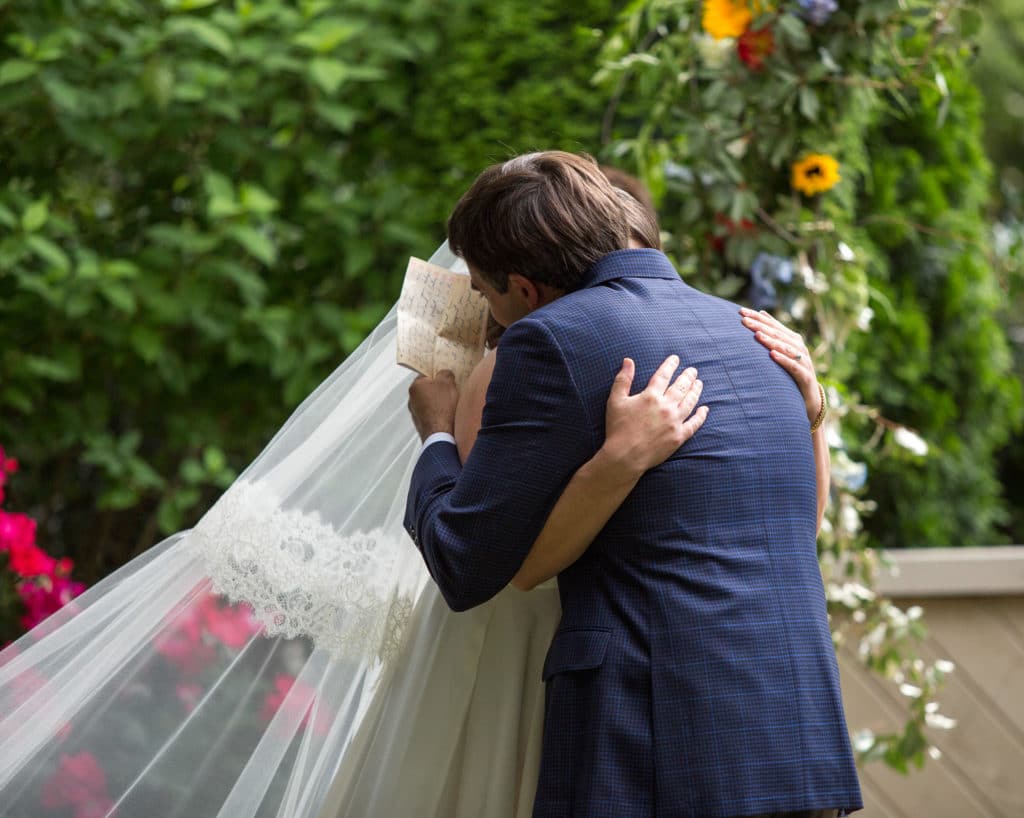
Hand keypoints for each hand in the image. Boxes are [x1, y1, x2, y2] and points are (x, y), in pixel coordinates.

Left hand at [408, 370, 458, 440]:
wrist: (441, 434)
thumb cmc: (443, 407)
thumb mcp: (447, 382)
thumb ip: (445, 373)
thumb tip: (445, 374)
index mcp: (415, 386)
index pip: (425, 375)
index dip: (437, 375)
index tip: (446, 378)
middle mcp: (411, 400)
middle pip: (427, 389)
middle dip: (439, 389)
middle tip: (451, 390)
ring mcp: (415, 414)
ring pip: (429, 403)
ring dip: (439, 402)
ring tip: (451, 404)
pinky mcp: (421, 425)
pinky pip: (431, 415)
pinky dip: (438, 414)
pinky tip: (448, 416)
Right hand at [601, 355, 707, 478]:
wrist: (625, 456)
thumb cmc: (617, 428)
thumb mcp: (615, 401)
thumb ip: (623, 379)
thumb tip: (628, 360)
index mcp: (650, 396)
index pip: (664, 375)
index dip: (670, 365)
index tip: (676, 359)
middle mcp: (666, 406)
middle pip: (681, 387)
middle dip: (688, 376)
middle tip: (693, 371)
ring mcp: (674, 422)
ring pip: (690, 402)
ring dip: (696, 391)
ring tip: (699, 383)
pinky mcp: (679, 437)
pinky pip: (694, 424)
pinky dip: (701, 415)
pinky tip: (704, 409)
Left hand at [740, 307, 821, 423]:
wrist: (810, 398)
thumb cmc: (792, 373)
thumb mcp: (782, 351)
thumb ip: (774, 334)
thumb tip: (761, 313)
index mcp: (792, 340)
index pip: (772, 325)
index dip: (757, 318)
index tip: (740, 311)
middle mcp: (799, 348)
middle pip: (777, 334)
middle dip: (760, 326)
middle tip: (744, 320)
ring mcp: (803, 361)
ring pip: (786, 348)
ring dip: (771, 341)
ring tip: (757, 335)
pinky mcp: (805, 376)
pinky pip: (793, 366)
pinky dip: (783, 360)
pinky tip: (772, 355)